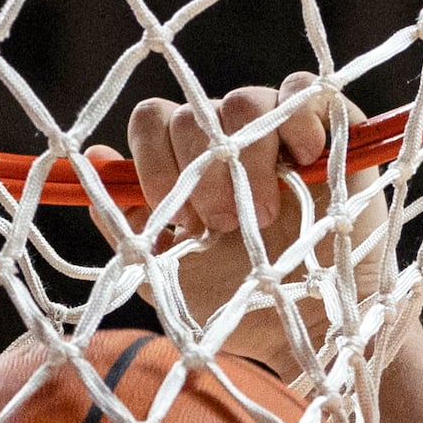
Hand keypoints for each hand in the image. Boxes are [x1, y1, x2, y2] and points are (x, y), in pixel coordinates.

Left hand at [117, 72, 383, 376]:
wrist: (306, 330)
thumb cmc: (236, 304)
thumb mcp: (165, 273)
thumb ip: (126, 223)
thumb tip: (94, 157)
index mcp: (188, 163)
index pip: (153, 120)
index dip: (153, 160)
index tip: (174, 216)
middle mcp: (228, 140)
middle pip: (192, 113)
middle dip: (199, 175)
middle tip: (221, 226)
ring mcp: (277, 131)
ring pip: (244, 102)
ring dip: (246, 162)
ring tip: (264, 215)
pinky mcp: (328, 130)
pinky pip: (305, 91)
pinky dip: (299, 118)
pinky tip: (304, 162)